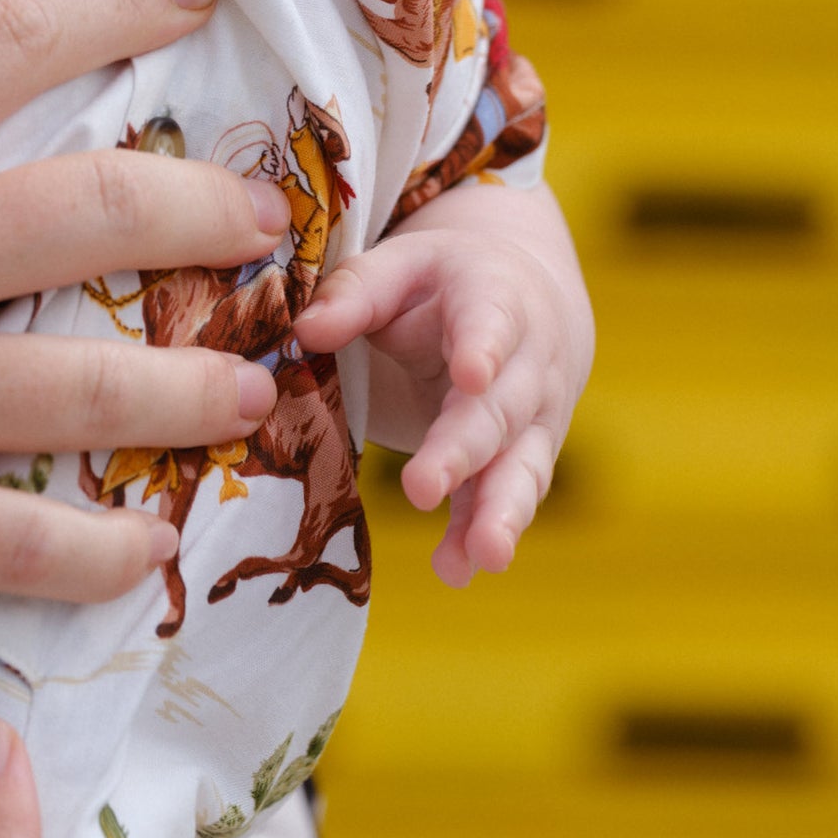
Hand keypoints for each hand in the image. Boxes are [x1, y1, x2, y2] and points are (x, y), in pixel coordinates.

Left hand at [301, 166, 589, 584]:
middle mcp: (527, 366)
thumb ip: (355, 293)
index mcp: (494, 300)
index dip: (483, 347)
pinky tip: (458, 569)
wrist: (530, 308)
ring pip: (521, 466)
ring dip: (498, 512)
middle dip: (463, 451)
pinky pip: (505, 499)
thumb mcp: (402, 268)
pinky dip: (482, 535)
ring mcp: (533, 419)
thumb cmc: (444, 285)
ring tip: (482, 555)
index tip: (471, 374)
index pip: (492, 321)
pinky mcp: (522, 460)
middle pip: (497, 412)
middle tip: (422, 488)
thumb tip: (305, 330)